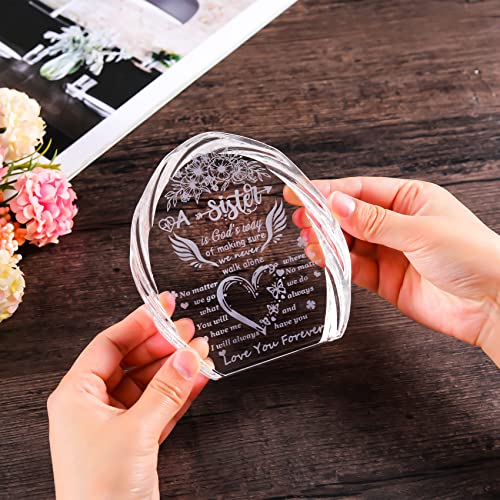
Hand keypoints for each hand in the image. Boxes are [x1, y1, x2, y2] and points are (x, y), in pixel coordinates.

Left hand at [48, 293, 210, 498]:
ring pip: (150, 382)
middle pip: (132, 360)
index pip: (110, 344)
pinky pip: (160, 404)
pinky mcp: (136, 438)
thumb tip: (189, 355)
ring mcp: (116, 421)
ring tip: (200, 351)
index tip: (162, 307)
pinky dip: (180, 391)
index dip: (138, 323)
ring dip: (176, 367)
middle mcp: (94, 405)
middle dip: (163, 345)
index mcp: (77, 395)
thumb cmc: (100, 491)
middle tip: (188, 330)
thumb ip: (166, 390)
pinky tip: (198, 377)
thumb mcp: (135, 431)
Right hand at [285, 177, 499, 365]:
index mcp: (410, 199)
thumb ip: (373, 221)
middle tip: (302, 220)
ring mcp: (391, 252)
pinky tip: (325, 259)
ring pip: (349, 242)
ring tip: (310, 242)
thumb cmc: (473, 256)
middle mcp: (398, 224)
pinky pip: (355, 268)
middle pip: (351, 216)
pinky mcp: (386, 280)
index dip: (329, 191)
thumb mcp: (419, 230)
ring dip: (328, 242)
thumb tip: (336, 203)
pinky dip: (338, 264)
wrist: (494, 305)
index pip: (361, 190)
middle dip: (325, 218)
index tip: (302, 193)